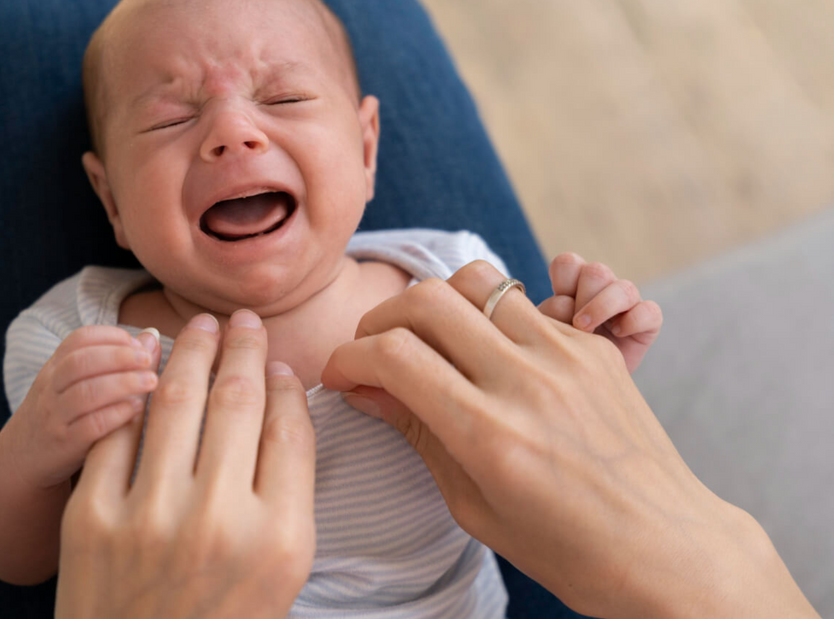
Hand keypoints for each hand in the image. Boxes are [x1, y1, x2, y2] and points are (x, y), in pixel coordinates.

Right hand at [6, 325, 160, 488]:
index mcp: (54, 368)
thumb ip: (107, 362)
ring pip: (86, 393)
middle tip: (148, 360)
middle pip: (82, 361)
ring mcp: (55, 417)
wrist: (21, 460)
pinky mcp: (64, 445)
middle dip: (119, 356)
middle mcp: (51, 388)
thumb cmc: (60, 416)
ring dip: (124, 383)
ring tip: (151, 382)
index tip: (138, 344)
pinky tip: (136, 409)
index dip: (111, 336)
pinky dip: (116, 414)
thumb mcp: (71, 384)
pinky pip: (90, 426)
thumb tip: (151, 337)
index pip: (79, 339)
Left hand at [56, 311, 315, 618]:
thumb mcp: (282, 569)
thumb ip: (290, 488)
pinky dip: (133, 387)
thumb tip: (279, 397)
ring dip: (191, 351)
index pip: (289, 429)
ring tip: (200, 326)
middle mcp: (218, 522)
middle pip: (237, 403)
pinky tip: (146, 357)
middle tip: (244, 321)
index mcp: (280, 538)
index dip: (286, 383)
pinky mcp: (92, 517)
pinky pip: (118, 430)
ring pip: (177, 402)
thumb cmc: (224, 618)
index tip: (280, 361)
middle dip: (243, 349)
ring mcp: (149, 518)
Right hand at [323, 261, 816, 618]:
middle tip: (372, 349)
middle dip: (379, 317)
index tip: (339, 374)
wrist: (665, 548)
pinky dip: (486, 317)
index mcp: (489, 434)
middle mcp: (526, 382)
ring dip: (434, 304)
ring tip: (427, 340)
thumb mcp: (473, 506)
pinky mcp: (592, 348)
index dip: (348, 357)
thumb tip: (366, 388)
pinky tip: (484, 355)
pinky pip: (522, 304)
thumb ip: (418, 433)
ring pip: (475, 281)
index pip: (393, 355)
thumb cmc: (566, 547)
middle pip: (427, 299)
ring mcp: (566, 356)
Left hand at [537, 252, 661, 372]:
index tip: (557, 306)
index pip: (569, 263)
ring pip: (623, 288)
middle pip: (596, 271)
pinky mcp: (647, 322)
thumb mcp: (545, 335)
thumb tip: (562, 302)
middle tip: (575, 325)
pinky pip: (650, 311)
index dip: (562, 278)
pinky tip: (617, 334)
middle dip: (583, 297)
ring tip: (587, 331)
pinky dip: (633, 321)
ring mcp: (626, 304)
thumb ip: (548, 316)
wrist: (583, 386)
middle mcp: (601, 288)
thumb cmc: (559, 356)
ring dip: (602, 308)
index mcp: (572, 285)